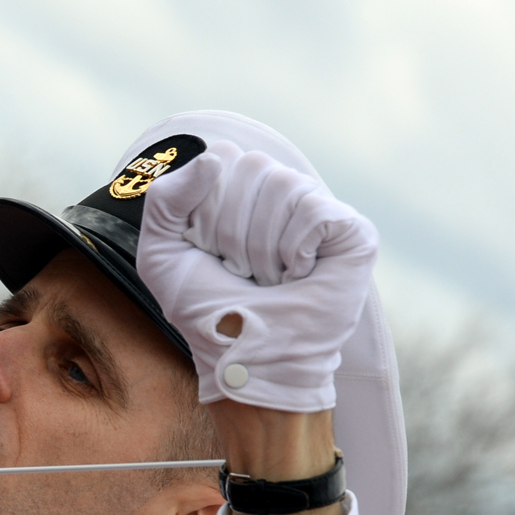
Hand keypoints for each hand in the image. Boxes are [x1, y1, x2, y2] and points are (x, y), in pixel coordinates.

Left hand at [135, 140, 376, 412]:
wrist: (246, 357)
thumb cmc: (205, 310)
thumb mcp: (161, 255)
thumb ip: (164, 200)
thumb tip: (213, 159)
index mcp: (238, 187)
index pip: (220, 156)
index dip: (205, 208)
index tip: (207, 250)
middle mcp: (280, 190)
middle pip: (252, 167)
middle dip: (232, 230)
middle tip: (241, 270)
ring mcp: (318, 207)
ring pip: (283, 187)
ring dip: (262, 248)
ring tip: (269, 278)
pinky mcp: (353, 231)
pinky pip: (313, 212)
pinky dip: (295, 252)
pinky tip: (299, 274)